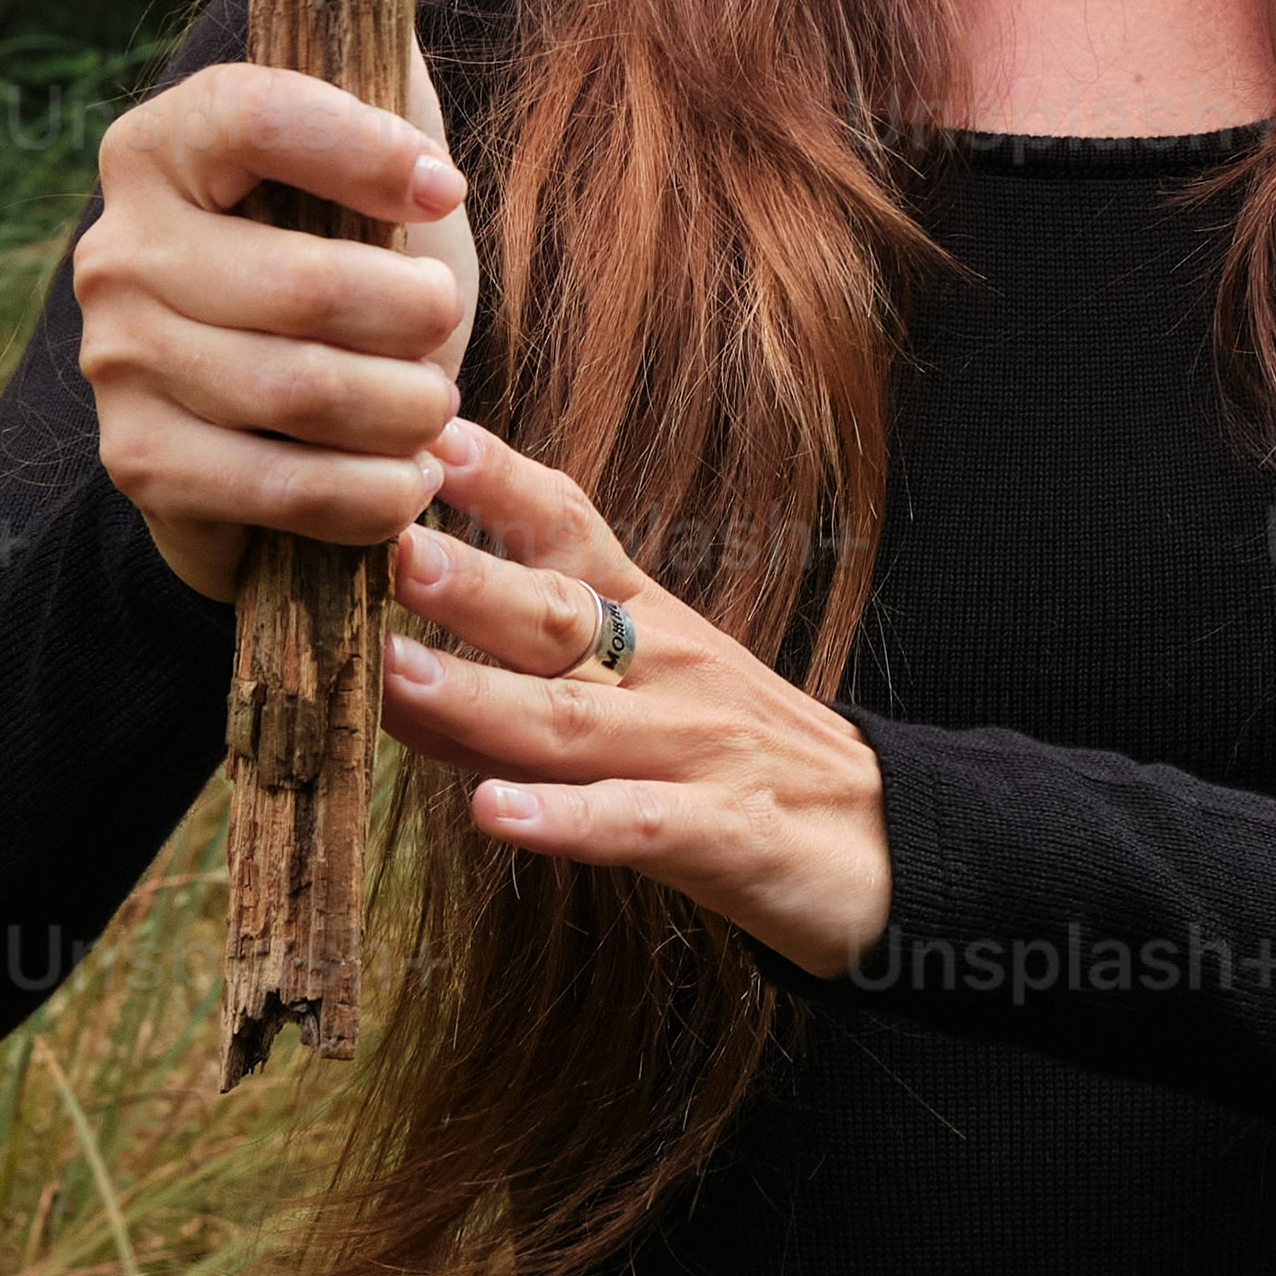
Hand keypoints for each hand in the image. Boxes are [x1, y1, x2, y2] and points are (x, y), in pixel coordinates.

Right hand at [74, 47, 480, 606]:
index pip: (260, 116)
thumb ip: (379, 76)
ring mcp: (116, 359)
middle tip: (445, 323)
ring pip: (305, 391)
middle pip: (305, 284)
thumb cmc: (339, 264)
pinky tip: (404, 480)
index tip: (445, 186)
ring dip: (407, 409)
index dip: (368, 149)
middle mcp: (115, 248)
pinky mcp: (139, 463)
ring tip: (434, 405)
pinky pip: (285, 487)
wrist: (273, 425)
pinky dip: (372, 494)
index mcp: (160, 146)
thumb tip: (386, 0)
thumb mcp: (368, 163)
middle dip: (416, 315)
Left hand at [379, 426, 893, 981]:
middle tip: (385, 544)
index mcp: (647, 622)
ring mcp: (697, 749)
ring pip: (572, 721)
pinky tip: (496, 814)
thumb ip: (527, 672)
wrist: (890, 842)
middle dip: (469, 580)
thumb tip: (388, 641)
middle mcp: (667, 671)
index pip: (569, 527)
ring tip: (395, 672)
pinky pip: (635, 824)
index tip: (426, 434)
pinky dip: (565, 819)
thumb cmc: (739, 758)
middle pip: (556, 616)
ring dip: (478, 697)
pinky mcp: (725, 835)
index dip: (500, 480)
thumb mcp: (643, 689)